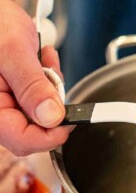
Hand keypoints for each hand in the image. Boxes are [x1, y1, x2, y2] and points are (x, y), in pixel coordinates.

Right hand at [0, 0, 71, 155]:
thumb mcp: (12, 51)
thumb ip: (32, 86)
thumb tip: (52, 117)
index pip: (22, 140)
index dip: (51, 136)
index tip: (71, 120)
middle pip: (35, 130)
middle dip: (53, 107)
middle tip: (53, 80)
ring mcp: (8, 104)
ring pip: (41, 115)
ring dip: (51, 92)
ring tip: (44, 64)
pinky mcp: (17, 96)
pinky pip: (41, 101)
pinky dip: (48, 84)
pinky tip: (43, 64)